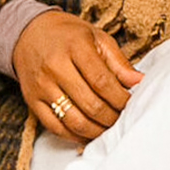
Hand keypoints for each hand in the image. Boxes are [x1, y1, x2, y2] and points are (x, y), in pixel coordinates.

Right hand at [13, 11, 141, 143]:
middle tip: (123, 119)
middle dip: (111, 117)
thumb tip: (140, 82)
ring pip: (73, 119)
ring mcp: (42, 86)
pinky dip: (74, 136)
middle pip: (90, 103)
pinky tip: (88, 134)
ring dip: (95, 130)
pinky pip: (54, 126)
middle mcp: (55, 67)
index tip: (131, 104)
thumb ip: (118, 62)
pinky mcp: (32, 101)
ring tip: (109, 129)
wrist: (30, 34)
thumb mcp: (97, 38)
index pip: (102, 81)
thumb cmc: (70, 35)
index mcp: (76, 47)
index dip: (120, 98)